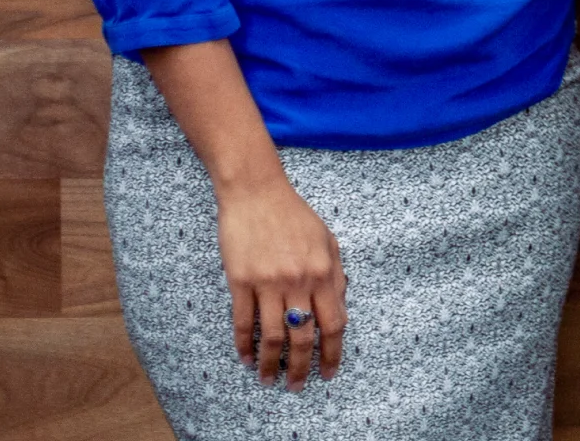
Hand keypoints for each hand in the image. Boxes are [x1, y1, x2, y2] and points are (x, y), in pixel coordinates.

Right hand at [217, 174, 347, 388]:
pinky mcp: (240, 281)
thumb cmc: (294, 215)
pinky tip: (245, 358)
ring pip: (271, 335)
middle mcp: (299, 280)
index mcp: (325, 271)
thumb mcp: (328, 240)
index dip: (332, 352)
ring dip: (270, 363)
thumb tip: (339, 307)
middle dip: (302, 366)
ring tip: (268, 380)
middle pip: (303, 336)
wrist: (256, 192)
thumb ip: (336, 274)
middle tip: (298, 386)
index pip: (334, 323)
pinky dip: (243, 344)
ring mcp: (268, 282)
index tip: (329, 372)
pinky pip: (242, 321)